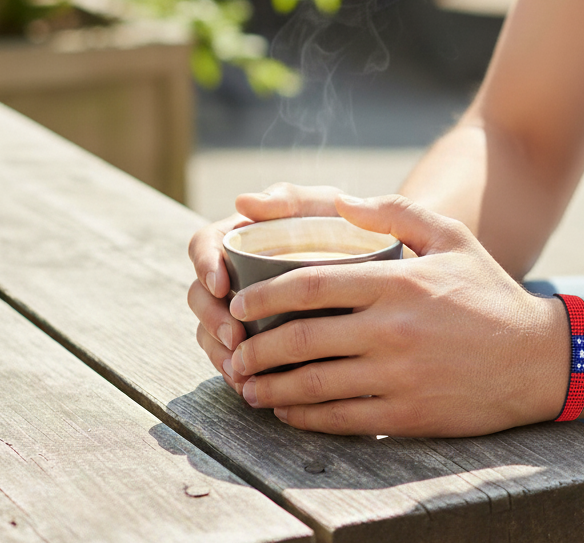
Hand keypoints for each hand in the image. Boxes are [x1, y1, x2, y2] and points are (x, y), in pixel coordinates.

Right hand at [187, 182, 341, 394]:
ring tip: (239, 372)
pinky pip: (233, 356)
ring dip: (218, 352)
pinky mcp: (258, 336)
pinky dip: (237, 371)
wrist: (382, 261)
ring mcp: (245, 306)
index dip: (204, 264)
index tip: (221, 285)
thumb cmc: (348, 225)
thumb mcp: (324, 206)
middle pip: (200, 294)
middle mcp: (236, 270)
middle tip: (235, 339)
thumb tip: (243, 202)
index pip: (205, 244)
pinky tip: (251, 385)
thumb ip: (291, 199)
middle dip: (210, 319)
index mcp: (244, 234)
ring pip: (210, 329)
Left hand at [227, 194, 569, 436]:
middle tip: (234, 349)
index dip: (263, 294)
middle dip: (256, 346)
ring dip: (270, 387)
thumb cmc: (489, 291)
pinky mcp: (407, 415)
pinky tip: (287, 411)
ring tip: (247, 384)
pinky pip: (340, 419)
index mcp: (398, 282)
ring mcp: (398, 376)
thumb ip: (396, 212)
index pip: (310, 285)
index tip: (240, 301)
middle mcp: (392, 329)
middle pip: (301, 339)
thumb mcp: (451, 237)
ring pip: (313, 384)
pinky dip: (304, 417)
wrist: (536, 358)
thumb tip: (341, 202)